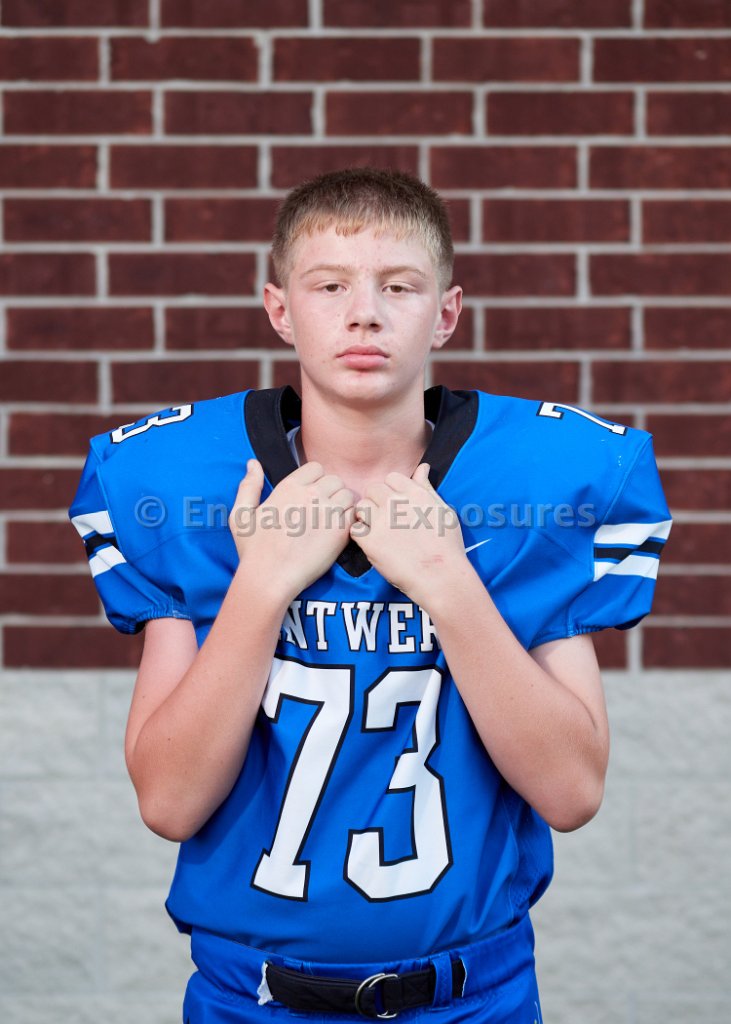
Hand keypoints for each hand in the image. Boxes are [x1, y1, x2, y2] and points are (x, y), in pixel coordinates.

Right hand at [229, 459, 355, 598]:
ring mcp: (327, 512)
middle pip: (334, 480)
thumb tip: (253, 463)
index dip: (315, 480)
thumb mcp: (241, 514)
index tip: (310, 496)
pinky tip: (337, 533)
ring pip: (347, 495)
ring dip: (342, 505)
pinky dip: (349, 521)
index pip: (316, 468)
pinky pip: (354, 515)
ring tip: (331, 521)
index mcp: (289, 486)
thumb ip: (249, 486)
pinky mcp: (339, 531)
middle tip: (321, 511)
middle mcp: (311, 494)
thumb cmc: (253, 549)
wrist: (270, 578)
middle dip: (330, 492)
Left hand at [350, 463, 467, 608]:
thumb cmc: (447, 546)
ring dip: (366, 516)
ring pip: (361, 507)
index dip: (391, 490)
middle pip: (373, 489)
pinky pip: (355, 528)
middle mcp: (396, 503)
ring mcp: (382, 521)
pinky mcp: (371, 541)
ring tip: (377, 531)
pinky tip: (373, 544)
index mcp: (415, 493)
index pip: (391, 478)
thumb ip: (427, 488)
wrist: (441, 576)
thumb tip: (422, 468)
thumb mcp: (444, 511)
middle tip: (385, 520)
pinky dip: (360, 535)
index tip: (396, 505)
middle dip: (377, 501)